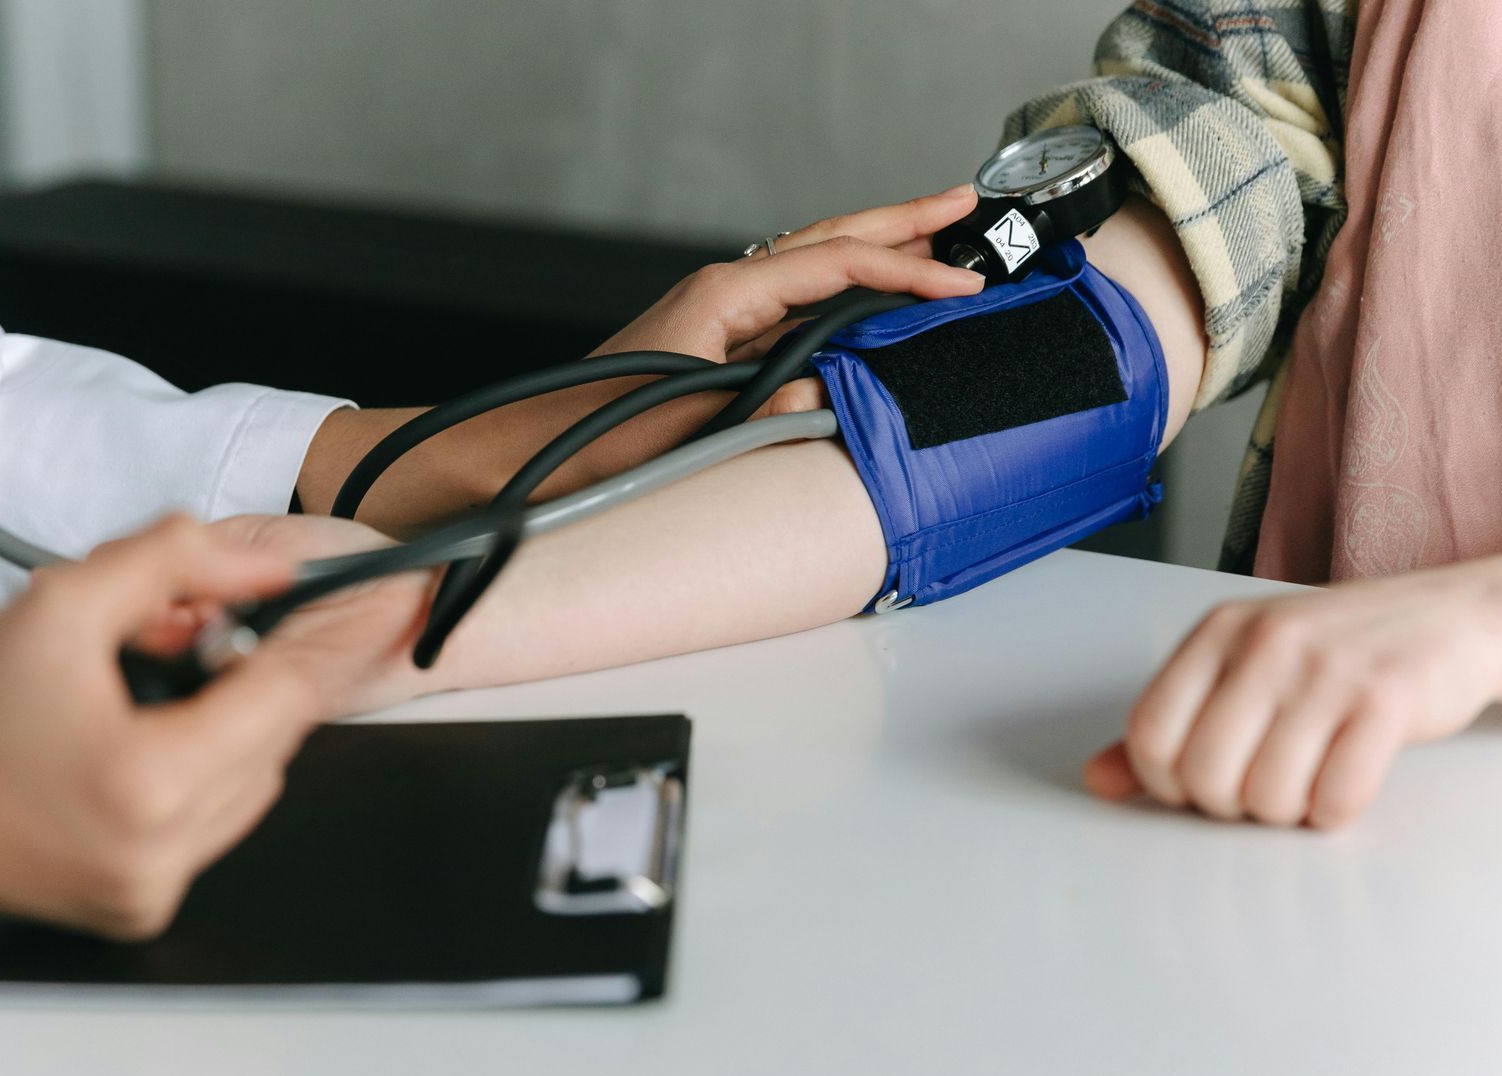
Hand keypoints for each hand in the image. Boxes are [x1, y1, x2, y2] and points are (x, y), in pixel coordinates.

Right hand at [0, 515, 430, 937]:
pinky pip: (213, 825)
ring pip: (253, 782)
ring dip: (226, 729)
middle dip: (246, 677)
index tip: (388, 597)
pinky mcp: (141, 906)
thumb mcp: (65, 600)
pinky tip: (134, 748)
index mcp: (151, 780)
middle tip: (184, 641)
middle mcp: (163, 850)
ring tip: (142, 698)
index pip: (288, 697)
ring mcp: (154, 887)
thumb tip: (268, 566)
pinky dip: (198, 777)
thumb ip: (176, 561)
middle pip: (275, 738)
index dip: (337, 636)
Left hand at [592, 185, 984, 415]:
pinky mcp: (720, 340)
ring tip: (935, 237)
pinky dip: (846, 292)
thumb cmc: (598, 435)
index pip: (838, 264)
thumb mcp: (692, 424)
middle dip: (901, 220)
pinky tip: (872, 299)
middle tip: (963, 202)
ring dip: (877, 249)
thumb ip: (768, 410)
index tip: (964, 283)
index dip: (908, 271)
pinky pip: (799, 303)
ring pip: (817, 266)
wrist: (537, 448)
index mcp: (724, 294)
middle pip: (831, 239)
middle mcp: (725, 290)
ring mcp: (722, 312)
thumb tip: (830, 394)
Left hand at [1086, 551, 1501, 828]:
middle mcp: (1265, 644)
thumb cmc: (1336, 652)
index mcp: (1217, 632)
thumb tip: (1100, 782)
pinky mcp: (1387, 700)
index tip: (1197, 785)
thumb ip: (1171, 723)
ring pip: (1266, 795)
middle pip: (1203, 775)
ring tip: (1304, 781)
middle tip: (1260, 787)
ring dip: (1285, 812)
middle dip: (1227, 806)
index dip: (1165, 782)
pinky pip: (1335, 797)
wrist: (1453, 618)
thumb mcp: (1243, 667)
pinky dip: (1334, 812)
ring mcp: (1326, 670)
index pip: (1148, 732)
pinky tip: (1342, 785)